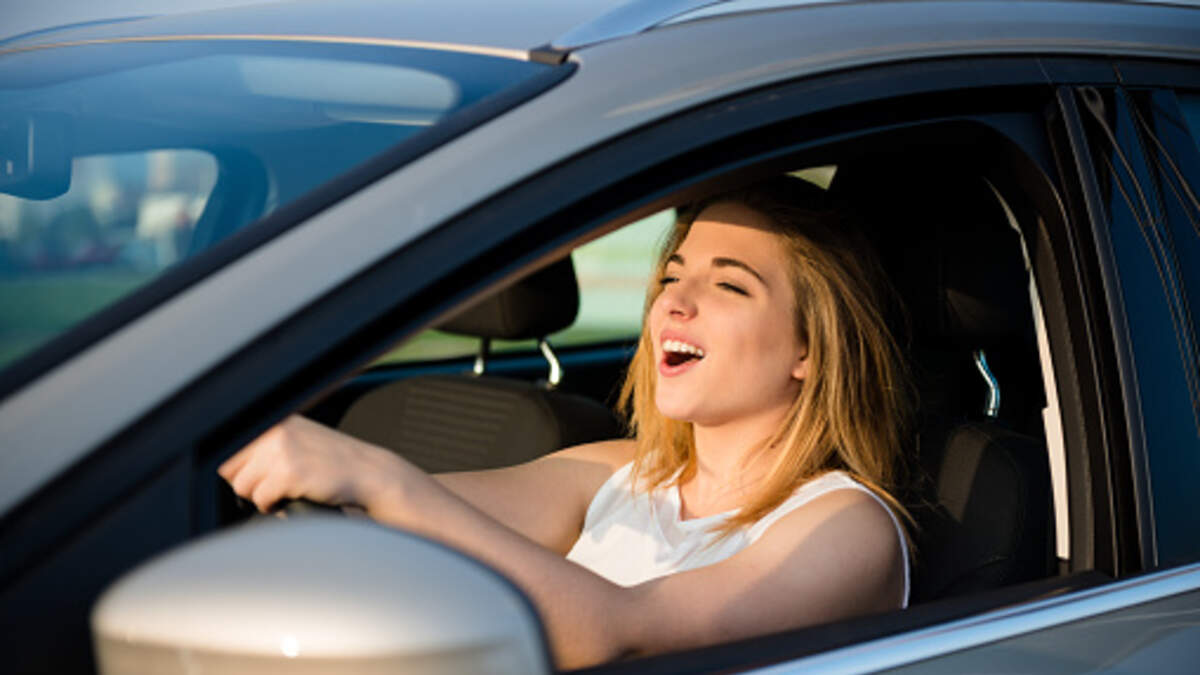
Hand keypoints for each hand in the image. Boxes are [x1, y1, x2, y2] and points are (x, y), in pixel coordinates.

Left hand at [218, 415, 399, 512]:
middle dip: (248, 484)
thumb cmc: (335, 462)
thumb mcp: (300, 439)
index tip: (259, 477)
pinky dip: (274, 507)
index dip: (241, 470)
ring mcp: (282, 452)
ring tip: (285, 492)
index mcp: (275, 422)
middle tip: (274, 486)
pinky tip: (293, 498)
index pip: (229, 449)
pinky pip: (261, 500)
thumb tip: (229, 465)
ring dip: (261, 497)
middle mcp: (275, 432)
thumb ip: (267, 445)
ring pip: (242, 487)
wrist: (369, 473)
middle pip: (229, 469)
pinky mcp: (289, 474)